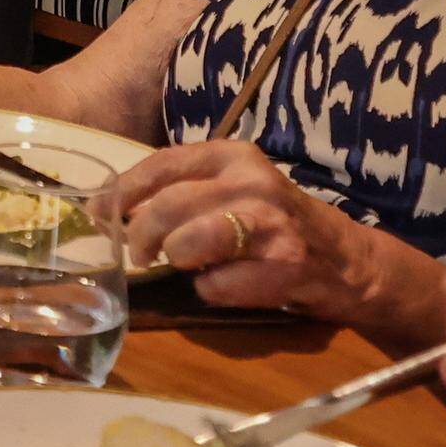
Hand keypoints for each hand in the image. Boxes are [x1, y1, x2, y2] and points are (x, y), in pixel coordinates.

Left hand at [98, 141, 438, 331]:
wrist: (343, 258)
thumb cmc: (274, 222)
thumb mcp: (234, 187)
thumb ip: (183, 188)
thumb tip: (113, 206)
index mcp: (234, 155)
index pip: (162, 164)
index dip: (123, 192)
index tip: (102, 214)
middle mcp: (252, 182)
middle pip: (167, 207)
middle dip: (141, 236)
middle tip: (139, 253)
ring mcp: (269, 224)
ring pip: (186, 244)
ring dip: (176, 260)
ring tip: (187, 263)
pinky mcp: (281, 266)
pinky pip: (214, 285)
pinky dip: (210, 291)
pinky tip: (228, 283)